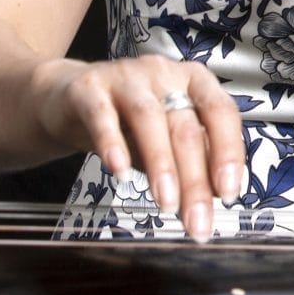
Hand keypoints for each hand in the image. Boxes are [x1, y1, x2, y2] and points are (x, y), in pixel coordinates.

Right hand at [28, 56, 246, 240]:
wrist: (65, 99)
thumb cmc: (126, 121)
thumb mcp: (165, 138)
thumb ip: (192, 159)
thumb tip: (216, 195)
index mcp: (194, 81)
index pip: (222, 113)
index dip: (228, 153)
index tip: (228, 193)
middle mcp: (164, 73)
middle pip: (186, 126)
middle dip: (194, 179)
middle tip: (196, 220)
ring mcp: (126, 76)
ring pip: (150, 119)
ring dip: (161, 164)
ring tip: (166, 202)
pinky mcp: (88, 88)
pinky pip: (102, 115)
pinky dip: (112, 143)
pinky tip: (118, 171)